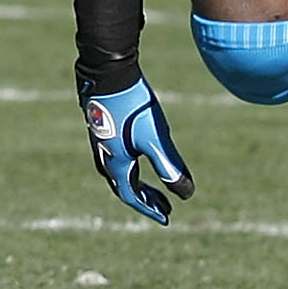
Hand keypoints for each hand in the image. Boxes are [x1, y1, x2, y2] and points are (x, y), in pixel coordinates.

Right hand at [81, 76, 193, 224]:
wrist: (109, 71)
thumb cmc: (133, 106)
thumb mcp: (157, 139)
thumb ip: (170, 167)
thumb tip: (186, 195)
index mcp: (116, 163)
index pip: (131, 195)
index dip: (149, 208)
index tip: (166, 217)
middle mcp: (104, 155)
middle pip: (124, 185)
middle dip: (145, 196)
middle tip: (164, 203)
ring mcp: (101, 140)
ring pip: (118, 170)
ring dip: (137, 180)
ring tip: (152, 182)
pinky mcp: (103, 125)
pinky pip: (116, 154)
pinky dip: (130, 163)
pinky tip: (140, 150)